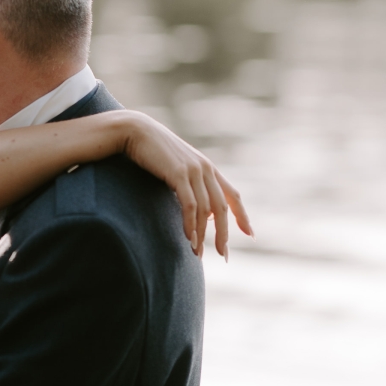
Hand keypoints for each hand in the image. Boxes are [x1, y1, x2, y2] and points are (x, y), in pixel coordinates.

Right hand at [119, 111, 252, 257]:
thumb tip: (195, 207)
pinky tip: (189, 238)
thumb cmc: (151, 150)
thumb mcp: (175, 167)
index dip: (242, 215)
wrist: (135, 131)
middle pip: (221, 208)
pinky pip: (190, 205)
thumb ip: (188, 183)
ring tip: (197, 253)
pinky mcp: (178, 174)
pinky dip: (191, 224)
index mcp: (208, 167)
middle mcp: (205, 169)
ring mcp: (193, 170)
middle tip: (222, 254)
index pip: (232, 195)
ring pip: (205, 210)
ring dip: (202, 234)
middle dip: (223, 234)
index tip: (250, 234)